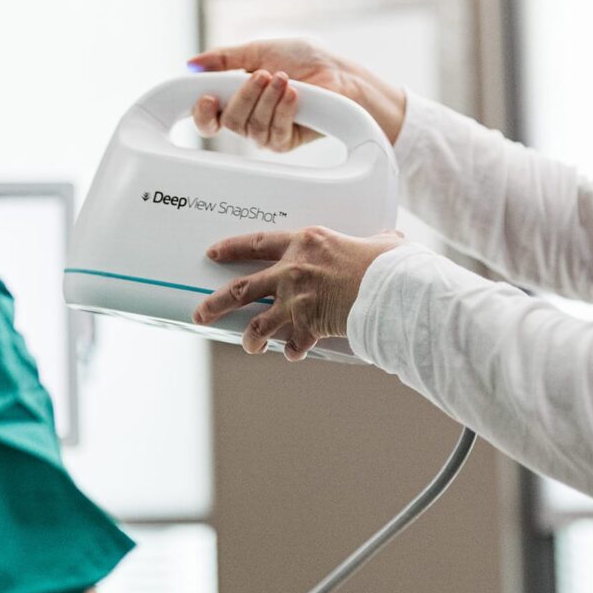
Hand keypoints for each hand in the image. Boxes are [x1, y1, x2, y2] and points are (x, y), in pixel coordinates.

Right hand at [188, 39, 406, 150]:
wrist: (338, 73)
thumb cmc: (303, 60)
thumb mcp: (257, 50)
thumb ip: (223, 59)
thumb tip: (192, 63)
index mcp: (237, 99)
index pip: (208, 118)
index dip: (202, 113)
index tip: (207, 97)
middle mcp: (248, 119)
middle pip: (228, 122)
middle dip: (244, 95)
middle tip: (263, 75)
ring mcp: (266, 133)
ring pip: (249, 127)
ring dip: (267, 98)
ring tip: (284, 78)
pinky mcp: (286, 142)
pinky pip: (273, 132)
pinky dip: (283, 109)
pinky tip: (294, 93)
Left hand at [192, 226, 405, 361]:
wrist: (391, 289)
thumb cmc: (388, 264)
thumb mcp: (378, 243)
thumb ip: (374, 241)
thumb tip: (387, 239)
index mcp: (305, 242)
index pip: (255, 243)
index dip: (230, 248)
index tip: (213, 254)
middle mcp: (292, 270)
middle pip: (240, 289)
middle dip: (215, 303)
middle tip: (200, 313)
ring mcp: (295, 300)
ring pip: (256, 324)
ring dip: (249, 338)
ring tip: (248, 346)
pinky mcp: (306, 325)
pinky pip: (292, 344)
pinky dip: (292, 351)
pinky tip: (293, 353)